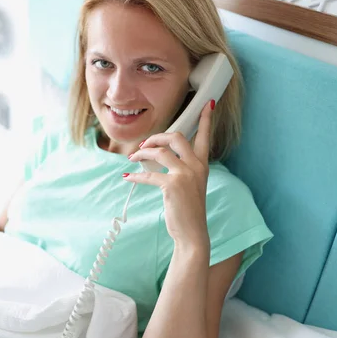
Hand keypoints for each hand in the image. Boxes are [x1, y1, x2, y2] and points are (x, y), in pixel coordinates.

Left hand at [124, 100, 214, 246]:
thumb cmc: (188, 210)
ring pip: (160, 151)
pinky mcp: (173, 185)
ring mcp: (185, 175)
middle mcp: (197, 166)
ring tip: (132, 159)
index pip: (205, 137)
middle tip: (143, 144)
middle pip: (176, 137)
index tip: (208, 104)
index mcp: (202, 165)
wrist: (192, 233)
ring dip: (142, 153)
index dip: (206, 120)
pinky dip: (136, 175)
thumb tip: (157, 155)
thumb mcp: (190, 185)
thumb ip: (182, 168)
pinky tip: (128, 178)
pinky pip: (149, 174)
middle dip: (156, 136)